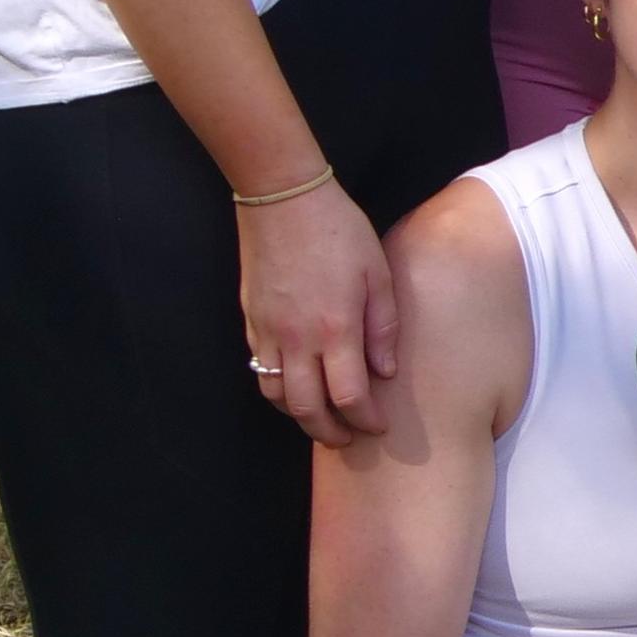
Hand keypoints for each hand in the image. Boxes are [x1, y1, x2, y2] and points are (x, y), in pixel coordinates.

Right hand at [237, 179, 395, 443]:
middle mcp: (297, 338)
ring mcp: (267, 331)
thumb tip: (386, 372)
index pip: (349, 397)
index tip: (378, 427)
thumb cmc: (339, 231)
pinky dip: (278, 390)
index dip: (365, 420)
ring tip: (322, 419)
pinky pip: (259, 370)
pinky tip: (297, 387)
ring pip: (276, 395)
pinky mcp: (250, 320)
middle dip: (329, 432)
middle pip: (307, 409)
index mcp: (335, 328)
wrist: (282, 198)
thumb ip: (383, 327)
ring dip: (299, 416)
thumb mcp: (378, 273)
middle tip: (348, 439)